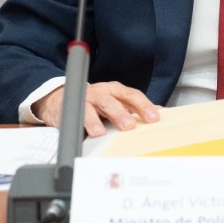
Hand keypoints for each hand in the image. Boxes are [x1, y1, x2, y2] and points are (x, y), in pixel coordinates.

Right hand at [34, 82, 160, 137]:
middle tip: (130, 126)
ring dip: (97, 120)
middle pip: (114, 101)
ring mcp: (87, 98)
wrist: (65, 98)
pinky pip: (79, 115)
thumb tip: (159, 112)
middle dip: (122, 113)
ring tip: (102, 132)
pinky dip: (84, 123)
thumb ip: (134, 108)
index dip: (144, 106)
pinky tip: (89, 132)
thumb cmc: (97, 103)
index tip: (154, 117)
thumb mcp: (116, 102)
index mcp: (116, 90)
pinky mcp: (73, 107)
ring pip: (95, 107)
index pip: (133, 95)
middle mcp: (102, 92)